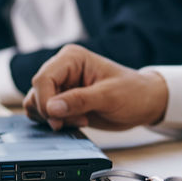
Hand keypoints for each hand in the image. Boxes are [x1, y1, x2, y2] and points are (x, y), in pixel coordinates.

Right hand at [23, 45, 169, 130]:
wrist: (144, 103)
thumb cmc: (133, 92)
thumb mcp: (109, 96)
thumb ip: (79, 100)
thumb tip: (51, 107)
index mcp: (72, 58)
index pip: (43, 79)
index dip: (46, 101)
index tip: (58, 119)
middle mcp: (63, 70)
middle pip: (37, 92)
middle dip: (52, 112)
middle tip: (78, 120)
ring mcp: (62, 86)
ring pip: (36, 104)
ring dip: (53, 118)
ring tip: (80, 120)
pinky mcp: (63, 101)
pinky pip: (45, 113)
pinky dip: (56, 122)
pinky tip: (77, 122)